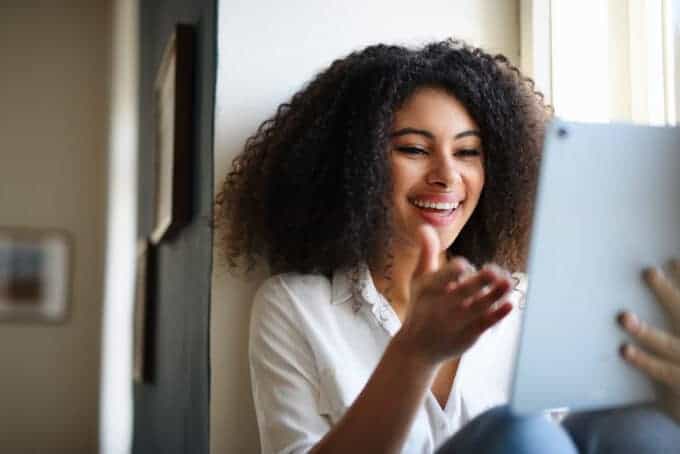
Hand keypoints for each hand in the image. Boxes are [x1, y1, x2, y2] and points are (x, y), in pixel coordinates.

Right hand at [394, 225, 514, 366]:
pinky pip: (486, 323)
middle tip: (494, 272)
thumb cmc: (420, 308)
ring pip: (481, 305)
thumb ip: (427, 253)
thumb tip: (425, 226)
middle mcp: (444, 305)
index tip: (464, 266)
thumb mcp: (419, 281)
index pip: (445, 276)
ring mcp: (457, 321)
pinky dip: (498, 314)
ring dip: (496, 294)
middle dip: (482, 280)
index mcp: (430, 289)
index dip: (457, 270)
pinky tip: (509, 304)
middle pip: (467, 289)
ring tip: (508, 282)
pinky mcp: (469, 335)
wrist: (417, 349)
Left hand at [618, 259, 679, 421]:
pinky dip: (643, 360)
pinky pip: (662, 370)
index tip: (673, 258)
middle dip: (667, 294)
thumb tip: (655, 280)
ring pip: (668, 344)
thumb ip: (672, 309)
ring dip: (645, 331)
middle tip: (649, 273)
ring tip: (624, 318)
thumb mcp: (677, 338)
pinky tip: (625, 350)